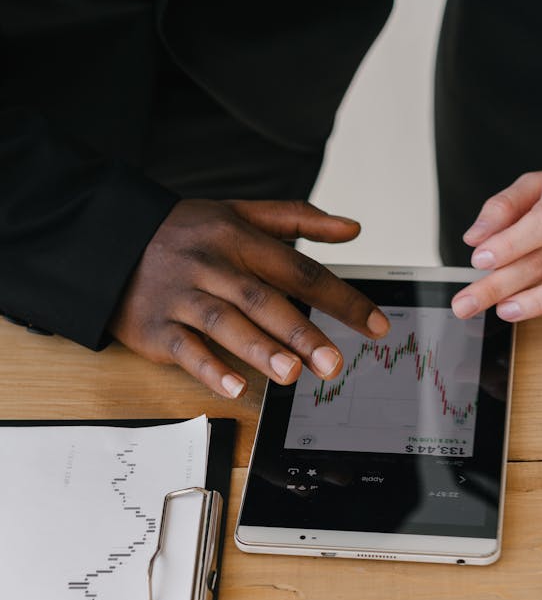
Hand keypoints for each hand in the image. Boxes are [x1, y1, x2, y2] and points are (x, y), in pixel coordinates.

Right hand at [109, 199, 388, 396]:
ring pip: (226, 324)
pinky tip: (236, 387)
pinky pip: (185, 349)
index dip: (340, 298)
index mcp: (239, 238)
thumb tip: (353, 227)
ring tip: (292, 375)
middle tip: (333, 363)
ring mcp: (183, 297)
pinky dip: (210, 368)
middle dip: (301, 333)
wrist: (108, 238)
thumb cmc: (185, 233)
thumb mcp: (238, 213)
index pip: (300, 269)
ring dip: (260, 350)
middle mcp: (213, 266)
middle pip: (264, 300)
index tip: (375, 325)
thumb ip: (297, 220)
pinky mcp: (156, 326)